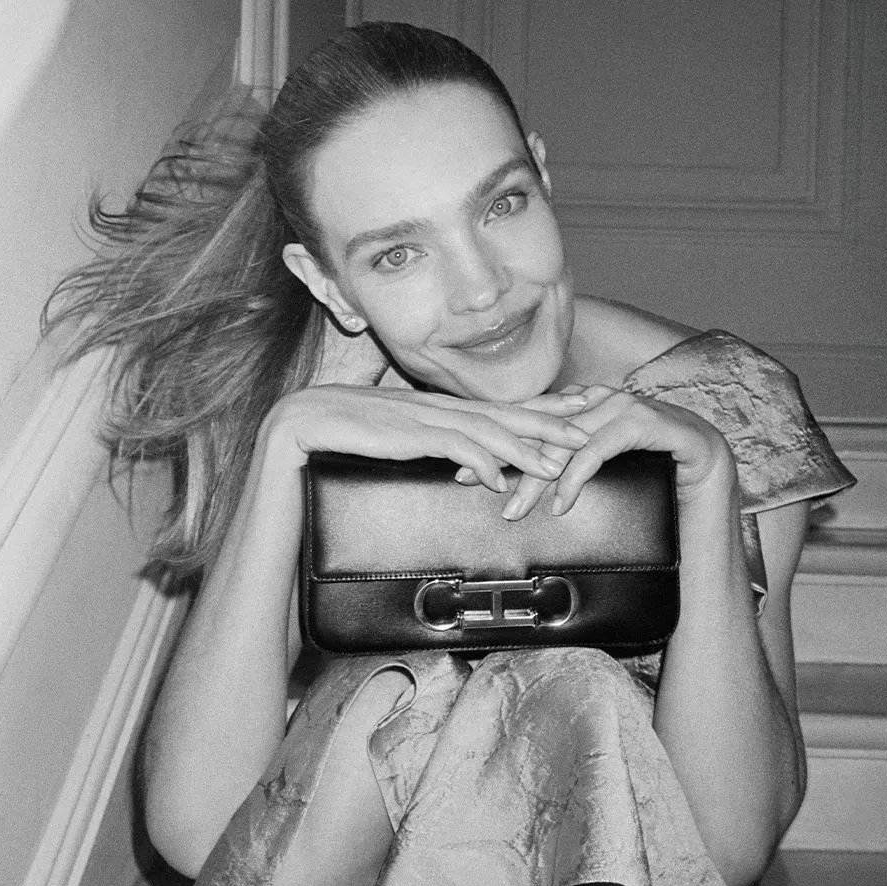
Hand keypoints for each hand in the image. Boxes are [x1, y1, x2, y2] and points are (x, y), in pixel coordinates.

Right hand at [260, 383, 590, 489]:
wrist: (297, 427)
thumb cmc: (340, 440)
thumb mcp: (393, 442)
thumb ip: (425, 447)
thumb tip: (460, 465)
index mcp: (435, 407)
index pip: (496, 406)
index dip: (539, 407)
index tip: (575, 409)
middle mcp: (434, 406)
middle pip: (502, 413)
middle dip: (548, 422)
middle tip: (588, 429)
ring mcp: (419, 417)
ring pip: (485, 431)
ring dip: (524, 449)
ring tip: (558, 465)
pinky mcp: (402, 434)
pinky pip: (448, 447)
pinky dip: (477, 462)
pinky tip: (499, 479)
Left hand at [480, 384, 733, 520]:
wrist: (711, 472)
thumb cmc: (655, 475)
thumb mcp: (603, 471)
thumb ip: (569, 470)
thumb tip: (526, 490)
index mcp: (587, 405)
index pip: (534, 423)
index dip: (498, 445)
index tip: (463, 470)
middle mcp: (602, 399)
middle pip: (543, 431)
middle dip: (506, 459)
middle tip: (475, 485)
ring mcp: (625, 406)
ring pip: (566, 441)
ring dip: (536, 478)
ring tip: (514, 507)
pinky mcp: (648, 422)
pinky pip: (601, 448)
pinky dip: (577, 477)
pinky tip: (561, 502)